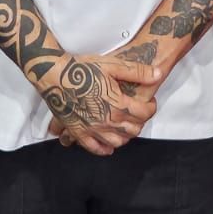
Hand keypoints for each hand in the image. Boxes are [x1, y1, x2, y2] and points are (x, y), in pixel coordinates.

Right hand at [40, 52, 159, 155]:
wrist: (54, 75)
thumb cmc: (82, 69)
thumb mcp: (113, 64)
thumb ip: (138, 72)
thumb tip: (158, 74)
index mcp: (118, 105)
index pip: (144, 114)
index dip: (151, 107)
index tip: (150, 102)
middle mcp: (107, 121)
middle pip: (133, 130)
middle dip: (140, 121)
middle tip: (139, 112)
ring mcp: (92, 129)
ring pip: (117, 141)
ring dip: (126, 136)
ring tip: (125, 125)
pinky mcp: (78, 133)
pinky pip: (95, 148)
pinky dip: (105, 148)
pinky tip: (109, 145)